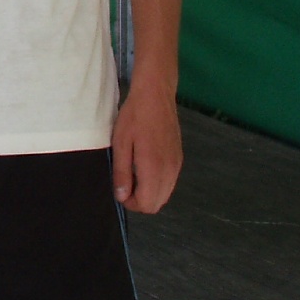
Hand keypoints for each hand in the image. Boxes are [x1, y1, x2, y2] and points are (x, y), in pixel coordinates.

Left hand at [111, 78, 182, 212]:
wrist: (156, 95)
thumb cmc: (134, 116)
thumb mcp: (121, 143)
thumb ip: (122, 172)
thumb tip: (122, 196)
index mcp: (154, 168)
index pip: (147, 204)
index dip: (131, 203)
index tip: (120, 190)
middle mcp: (170, 170)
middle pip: (157, 203)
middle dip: (140, 200)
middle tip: (125, 183)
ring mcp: (177, 165)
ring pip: (164, 194)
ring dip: (149, 192)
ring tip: (133, 173)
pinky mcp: (179, 158)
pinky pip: (170, 182)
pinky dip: (157, 182)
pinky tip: (144, 166)